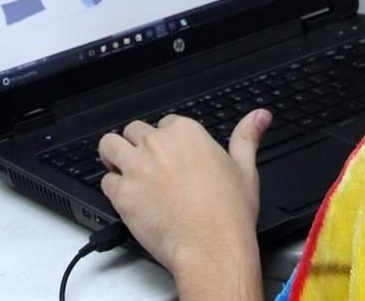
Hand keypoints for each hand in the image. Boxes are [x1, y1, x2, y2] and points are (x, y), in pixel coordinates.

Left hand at [98, 110, 270, 299]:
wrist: (212, 248)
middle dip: (138, 146)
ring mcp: (136, 167)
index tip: (172, 157)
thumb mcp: (245, 169)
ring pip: (108, 146)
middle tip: (148, 166)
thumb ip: (247, 137)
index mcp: (186, 133)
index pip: (165, 123)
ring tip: (123, 171)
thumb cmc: (229, 214)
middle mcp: (157, 144)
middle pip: (133, 130)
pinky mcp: (122, 193)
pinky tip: (128, 199)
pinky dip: (113, 189)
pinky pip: (105, 182)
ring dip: (114, 156)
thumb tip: (260, 116)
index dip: (167, 140)